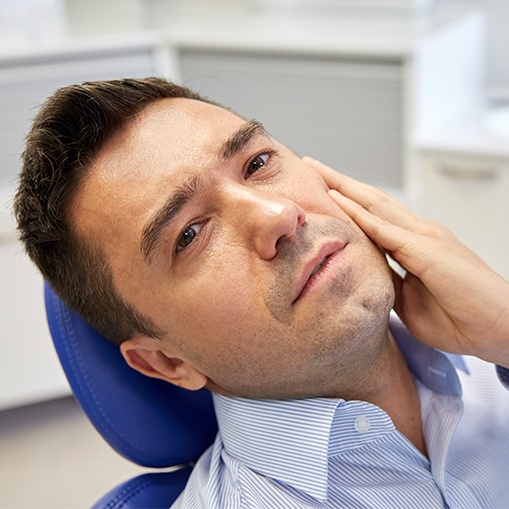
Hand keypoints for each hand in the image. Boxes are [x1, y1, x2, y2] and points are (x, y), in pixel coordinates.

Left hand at [305, 157, 508, 366]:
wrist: (501, 328)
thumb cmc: (460, 318)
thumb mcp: (409, 303)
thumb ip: (389, 284)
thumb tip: (366, 278)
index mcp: (415, 244)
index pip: (374, 216)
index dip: (348, 202)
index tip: (322, 193)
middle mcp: (419, 232)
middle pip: (371, 201)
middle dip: (340, 183)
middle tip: (312, 167)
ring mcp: (424, 237)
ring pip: (374, 205)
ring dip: (343, 187)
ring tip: (317, 171)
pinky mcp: (426, 249)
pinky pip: (384, 229)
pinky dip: (359, 213)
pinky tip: (337, 199)